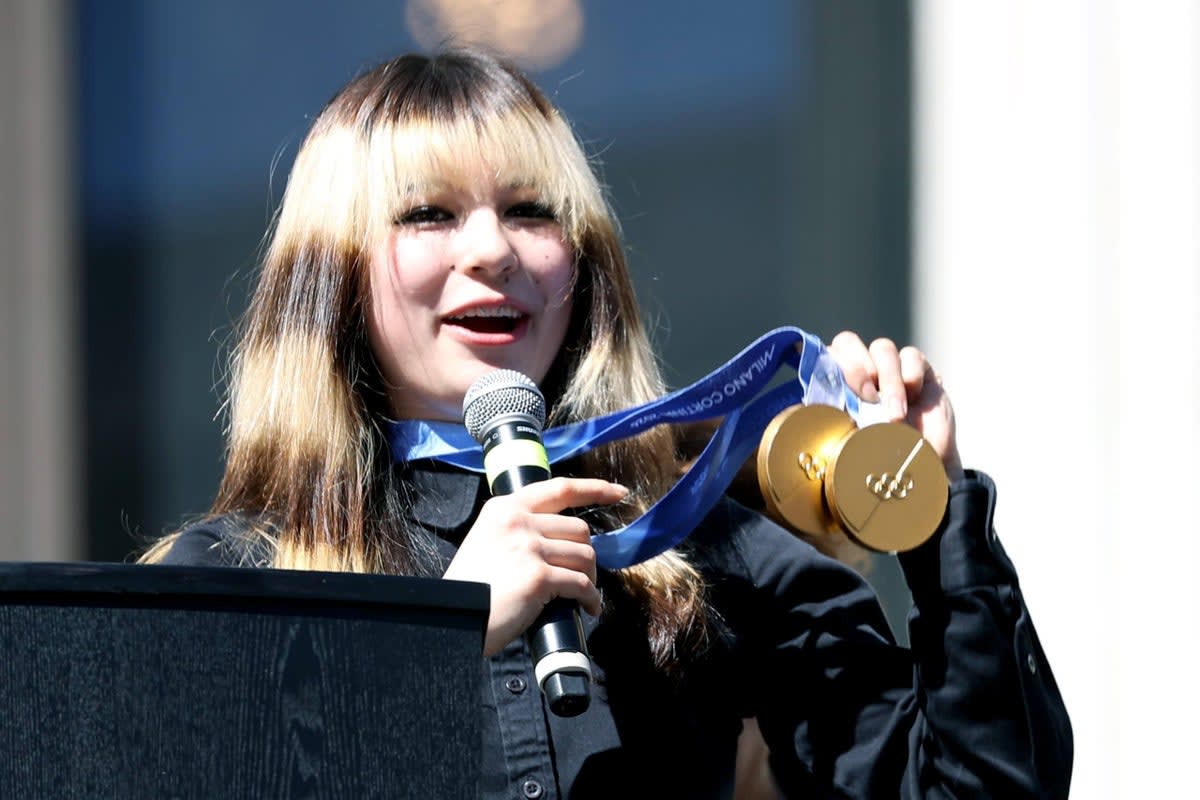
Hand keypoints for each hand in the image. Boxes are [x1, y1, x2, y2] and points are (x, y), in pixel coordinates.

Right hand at [443, 477, 627, 656]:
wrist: (452, 616)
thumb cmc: (471, 586)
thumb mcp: (486, 539)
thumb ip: (517, 529)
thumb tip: (560, 538)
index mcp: (505, 508)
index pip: (560, 488)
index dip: (594, 488)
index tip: (618, 492)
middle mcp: (518, 521)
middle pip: (579, 529)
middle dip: (586, 554)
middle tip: (580, 574)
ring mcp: (529, 547)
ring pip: (584, 556)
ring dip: (589, 578)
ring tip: (582, 593)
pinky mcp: (538, 576)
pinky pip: (581, 584)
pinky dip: (590, 599)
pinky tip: (587, 608)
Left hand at [826, 331, 964, 481]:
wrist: (926, 461)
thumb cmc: (886, 454)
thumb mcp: (855, 441)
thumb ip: (839, 421)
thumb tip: (822, 413)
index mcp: (838, 386)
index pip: (824, 357)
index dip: (832, 367)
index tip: (844, 394)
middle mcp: (862, 372)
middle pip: (848, 342)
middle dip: (856, 367)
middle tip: (868, 396)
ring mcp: (890, 367)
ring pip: (882, 348)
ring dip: (888, 379)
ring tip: (895, 413)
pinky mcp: (919, 367)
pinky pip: (911, 355)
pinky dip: (911, 374)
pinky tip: (915, 396)